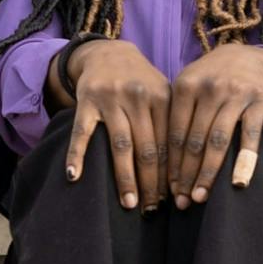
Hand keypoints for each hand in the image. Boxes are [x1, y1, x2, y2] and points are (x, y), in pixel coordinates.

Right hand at [63, 39, 170, 210]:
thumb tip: (188, 169)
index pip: (169, 144)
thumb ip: (173, 123)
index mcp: (163, 97)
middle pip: (147, 149)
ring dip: (125, 178)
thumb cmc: (142, 83)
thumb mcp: (163, 94)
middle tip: (153, 210)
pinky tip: (74, 177)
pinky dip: (76, 155)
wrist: (109, 52)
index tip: (174, 199)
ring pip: (120, 146)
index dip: (172, 174)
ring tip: (129, 204)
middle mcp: (138, 97)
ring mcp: (111, 98)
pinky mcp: (86, 100)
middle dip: (151, 183)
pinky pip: (81, 133)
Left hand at [166, 44, 262, 207]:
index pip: (174, 133)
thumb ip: (173, 114)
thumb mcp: (186, 86)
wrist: (246, 56)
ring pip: (218, 141)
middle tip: (181, 202)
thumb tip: (151, 159)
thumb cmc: (207, 80)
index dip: (170, 165)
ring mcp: (235, 93)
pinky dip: (245, 161)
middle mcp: (209, 88)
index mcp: (185, 85)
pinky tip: (239, 183)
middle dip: (186, 175)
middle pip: (194, 141)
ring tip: (200, 197)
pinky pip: (250, 135)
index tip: (167, 190)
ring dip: (208, 173)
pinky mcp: (258, 99)